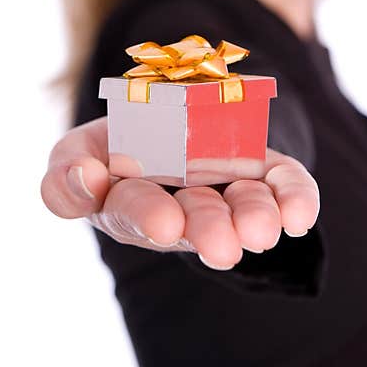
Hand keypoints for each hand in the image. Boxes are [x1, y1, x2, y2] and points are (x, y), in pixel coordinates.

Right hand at [40, 116, 319, 269]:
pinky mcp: (264, 173)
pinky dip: (297, 198)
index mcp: (130, 204)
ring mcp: (227, 191)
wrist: (162, 119)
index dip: (148, 217)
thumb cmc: (110, 149)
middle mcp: (184, 207)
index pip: (135, 212)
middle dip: (210, 230)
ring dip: (256, 218)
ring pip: (245, 209)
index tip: (164, 223)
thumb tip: (87, 178)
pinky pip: (285, 187)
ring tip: (261, 229)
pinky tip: (300, 214)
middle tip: (223, 247)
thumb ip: (66, 179)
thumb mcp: (74, 154)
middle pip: (198, 220)